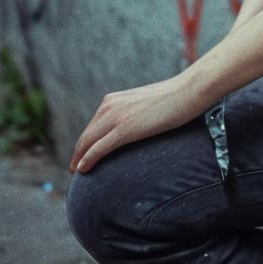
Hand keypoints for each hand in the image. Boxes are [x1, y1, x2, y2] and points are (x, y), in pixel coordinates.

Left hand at [68, 72, 201, 173]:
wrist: (187, 91)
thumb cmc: (173, 98)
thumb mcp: (145, 104)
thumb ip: (133, 113)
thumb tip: (134, 126)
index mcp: (113, 99)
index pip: (92, 126)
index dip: (85, 142)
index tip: (82, 155)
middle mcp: (109, 106)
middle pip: (86, 135)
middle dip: (78, 153)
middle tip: (75, 169)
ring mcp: (116, 117)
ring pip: (87, 143)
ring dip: (79, 159)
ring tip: (77, 172)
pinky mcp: (124, 130)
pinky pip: (98, 149)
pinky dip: (87, 160)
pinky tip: (81, 170)